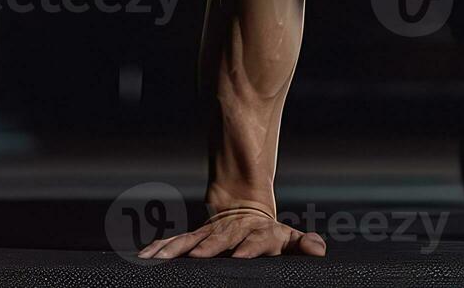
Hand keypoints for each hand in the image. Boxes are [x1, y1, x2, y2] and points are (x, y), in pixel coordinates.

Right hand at [137, 207, 326, 259]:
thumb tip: (319, 249)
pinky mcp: (196, 236)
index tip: (242, 257)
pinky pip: (177, 242)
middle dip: (209, 248)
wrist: (245, 205)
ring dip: (176, 249)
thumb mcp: (288, 238)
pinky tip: (144, 256)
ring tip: (159, 258)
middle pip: (221, 239)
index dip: (252, 247)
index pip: (258, 240)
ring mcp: (212, 233)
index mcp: (260, 234)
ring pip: (193, 240)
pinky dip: (160, 248)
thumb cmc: (270, 234)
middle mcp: (234, 232)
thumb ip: (301, 245)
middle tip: (196, 257)